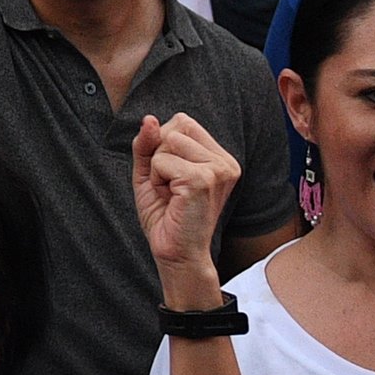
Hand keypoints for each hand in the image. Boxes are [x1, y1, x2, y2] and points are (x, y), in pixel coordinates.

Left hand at [135, 113, 244, 305]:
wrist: (176, 255)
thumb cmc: (166, 217)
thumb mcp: (151, 173)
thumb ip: (149, 144)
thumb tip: (149, 119)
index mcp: (220, 158)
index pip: (183, 122)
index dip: (163, 145)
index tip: (170, 178)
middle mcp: (225, 162)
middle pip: (176, 126)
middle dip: (160, 155)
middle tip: (169, 188)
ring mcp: (217, 170)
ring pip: (167, 141)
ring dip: (157, 169)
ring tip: (171, 194)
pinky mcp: (203, 180)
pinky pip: (162, 160)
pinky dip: (157, 179)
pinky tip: (171, 199)